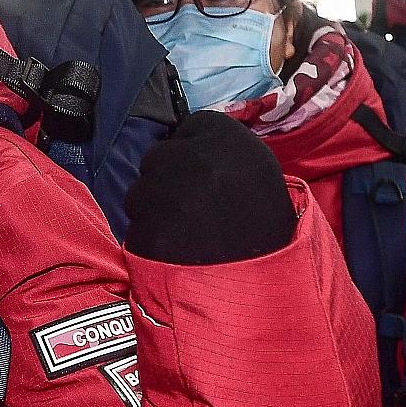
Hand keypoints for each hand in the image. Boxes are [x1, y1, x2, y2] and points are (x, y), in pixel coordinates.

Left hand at [124, 111, 296, 264]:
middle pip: (156, 156)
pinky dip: (151, 241)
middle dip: (167, 179)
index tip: (206, 174)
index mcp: (226, 137)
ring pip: (138, 193)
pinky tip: (177, 252)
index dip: (193, 152)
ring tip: (184, 232)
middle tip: (192, 205)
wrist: (267, 279)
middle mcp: (191, 158)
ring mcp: (163, 196)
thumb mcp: (259, 168)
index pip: (188, 128)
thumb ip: (221, 148)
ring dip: (153, 210)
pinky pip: (136, 229)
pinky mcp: (147, 233)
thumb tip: (186, 142)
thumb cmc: (269, 224)